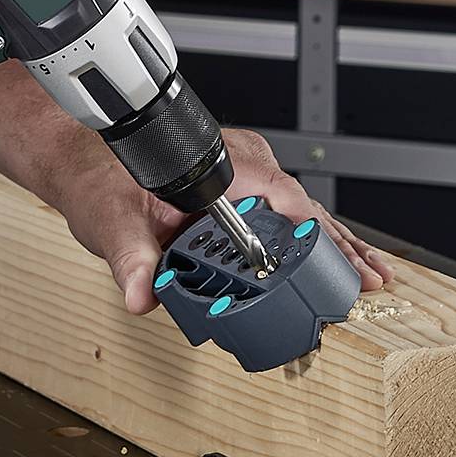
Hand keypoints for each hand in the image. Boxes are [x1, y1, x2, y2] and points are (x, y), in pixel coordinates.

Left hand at [51, 128, 395, 315]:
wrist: (83, 162)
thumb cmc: (99, 181)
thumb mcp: (110, 221)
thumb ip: (129, 258)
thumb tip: (140, 294)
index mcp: (218, 164)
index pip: (279, 197)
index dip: (311, 233)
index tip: (335, 263)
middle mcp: (238, 164)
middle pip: (302, 208)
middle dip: (340, 246)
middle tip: (371, 281)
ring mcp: (244, 174)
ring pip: (301, 212)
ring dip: (336, 246)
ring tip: (372, 276)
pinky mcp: (241, 189)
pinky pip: (285, 214)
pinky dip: (314, 240)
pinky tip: (339, 261)